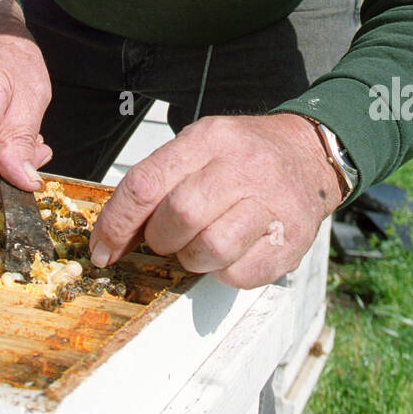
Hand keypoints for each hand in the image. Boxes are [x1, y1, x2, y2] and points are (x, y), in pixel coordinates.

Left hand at [89, 112, 343, 288]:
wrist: (310, 154)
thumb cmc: (245, 156)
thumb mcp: (201, 147)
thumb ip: (161, 181)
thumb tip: (116, 233)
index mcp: (208, 139)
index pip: (146, 183)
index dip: (116, 223)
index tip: (103, 249)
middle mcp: (241, 166)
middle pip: (179, 215)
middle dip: (160, 239)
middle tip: (165, 240)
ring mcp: (271, 202)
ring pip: (210, 247)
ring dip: (192, 258)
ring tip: (199, 246)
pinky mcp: (291, 239)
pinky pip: (240, 274)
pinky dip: (224, 272)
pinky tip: (231, 252)